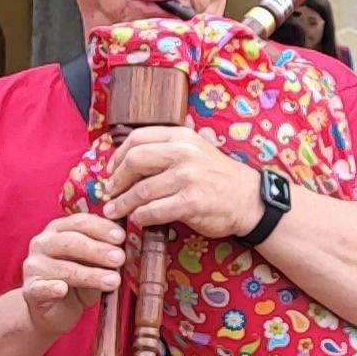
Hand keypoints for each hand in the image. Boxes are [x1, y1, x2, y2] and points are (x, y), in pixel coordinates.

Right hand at [18, 212, 126, 330]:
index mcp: (58, 230)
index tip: (121, 237)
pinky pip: (41, 288)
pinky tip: (62, 289)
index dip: (101, 228)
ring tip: (113, 281)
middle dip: (98, 250)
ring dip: (90, 274)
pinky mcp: (30, 290)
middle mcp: (42, 243)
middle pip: (70, 242)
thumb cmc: (78, 282)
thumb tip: (127, 248)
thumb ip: (104, 255)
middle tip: (120, 258)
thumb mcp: (93, 265)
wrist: (54, 312)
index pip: (80, 222)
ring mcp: (33, 266)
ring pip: (63, 268)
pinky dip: (52, 288)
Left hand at [100, 126, 266, 237]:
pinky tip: (137, 220)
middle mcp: (183, 153)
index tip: (111, 172)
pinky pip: (154, 210)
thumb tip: (126, 161)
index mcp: (181, 136)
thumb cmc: (216, 176)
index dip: (117, 157)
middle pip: (135, 161)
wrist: (247, 198)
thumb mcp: (194, 150)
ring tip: (114, 211)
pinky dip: (140, 217)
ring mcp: (188, 177)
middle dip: (116, 180)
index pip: (137, 139)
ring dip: (123, 203)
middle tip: (109, 192)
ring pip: (142, 190)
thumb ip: (166, 150)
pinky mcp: (191, 202)